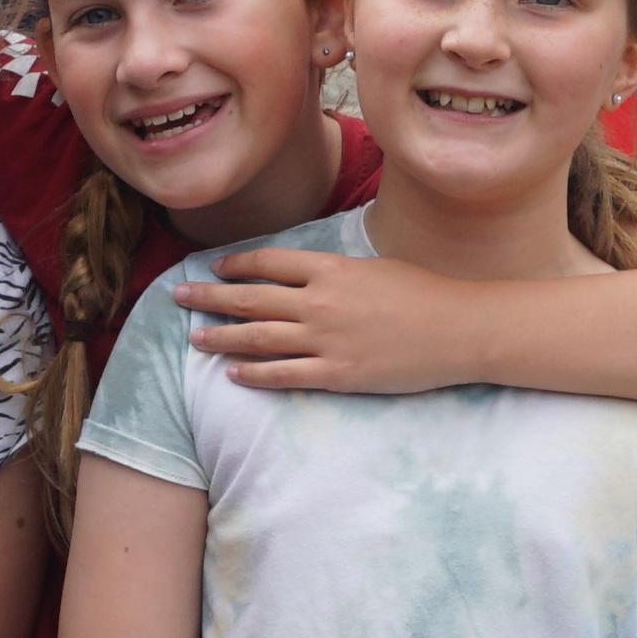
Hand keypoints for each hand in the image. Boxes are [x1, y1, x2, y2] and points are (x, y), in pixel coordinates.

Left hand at [169, 246, 453, 392]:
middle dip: (209, 297)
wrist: (459, 329)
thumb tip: (306, 277)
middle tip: (177, 296)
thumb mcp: (374, 268)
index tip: (215, 268)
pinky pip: (284, 375)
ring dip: (220, 336)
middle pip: (250, 299)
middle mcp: (320, 301)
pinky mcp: (338, 374)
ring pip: (258, 338)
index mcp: (331, 268)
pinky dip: (253, 374)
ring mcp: (326, 340)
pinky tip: (231, 374)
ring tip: (193, 337)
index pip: (268, 262)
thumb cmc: (424, 294)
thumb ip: (336, 273)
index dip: (236, 265)